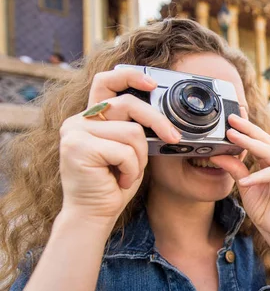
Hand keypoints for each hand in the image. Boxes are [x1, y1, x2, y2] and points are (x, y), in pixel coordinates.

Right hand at [59, 68, 180, 222]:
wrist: (94, 214)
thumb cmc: (114, 183)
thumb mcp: (130, 150)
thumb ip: (135, 128)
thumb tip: (163, 114)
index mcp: (91, 117)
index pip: (106, 81)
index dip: (130, 76)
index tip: (151, 83)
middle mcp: (79, 120)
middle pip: (128, 104)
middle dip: (157, 121)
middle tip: (173, 137)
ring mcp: (75, 132)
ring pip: (132, 132)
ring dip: (140, 157)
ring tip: (127, 173)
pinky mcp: (77, 147)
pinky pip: (125, 151)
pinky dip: (131, 169)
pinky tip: (119, 180)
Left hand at [210, 114, 269, 248]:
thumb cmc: (264, 209)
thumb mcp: (245, 185)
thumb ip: (235, 169)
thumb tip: (216, 154)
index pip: (260, 141)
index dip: (247, 130)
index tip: (231, 120)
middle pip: (266, 141)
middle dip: (248, 130)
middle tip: (232, 120)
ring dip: (251, 144)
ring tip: (233, 138)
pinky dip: (259, 176)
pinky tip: (244, 181)